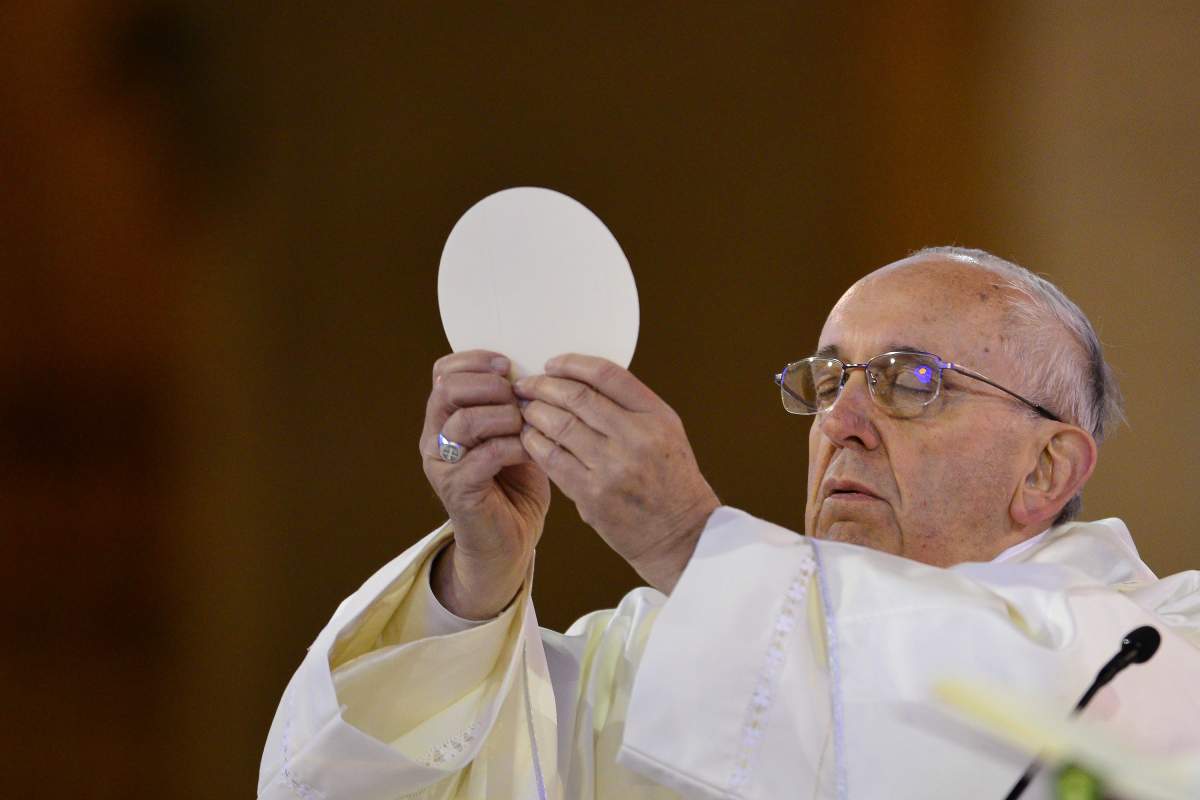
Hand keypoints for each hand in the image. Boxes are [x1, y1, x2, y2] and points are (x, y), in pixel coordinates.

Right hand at [421, 351, 549, 618]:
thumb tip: (533, 372)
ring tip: (526, 425)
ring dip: (503, 417)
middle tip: (517, 396)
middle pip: (447, 390)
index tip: (507, 364)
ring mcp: (442, 465)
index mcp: (444, 418)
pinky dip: (513, 447)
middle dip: (489, 386)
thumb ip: (512, 405)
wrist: (508, 541)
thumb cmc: (515, 484)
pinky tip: (531, 451)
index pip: (443, 372)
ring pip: (464, 422)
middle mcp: (434, 438)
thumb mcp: (513, 434)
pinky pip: (484, 456)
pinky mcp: (457, 489)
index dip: (474, 360)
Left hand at [514, 354, 718, 593]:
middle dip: (543, 385)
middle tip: (526, 384)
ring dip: (534, 412)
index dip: (572, 364)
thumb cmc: (671, 481)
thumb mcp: (666, 432)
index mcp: (656, 416)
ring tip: (524, 409)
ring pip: (559, 425)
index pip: (607, 375)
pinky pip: (551, 459)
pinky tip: (528, 437)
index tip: (553, 364)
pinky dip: (534, 443)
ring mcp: (613, 467)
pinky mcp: (592, 494)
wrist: (681, 535)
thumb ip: (630, 407)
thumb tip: (579, 382)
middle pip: (577, 396)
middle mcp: (636, 438)